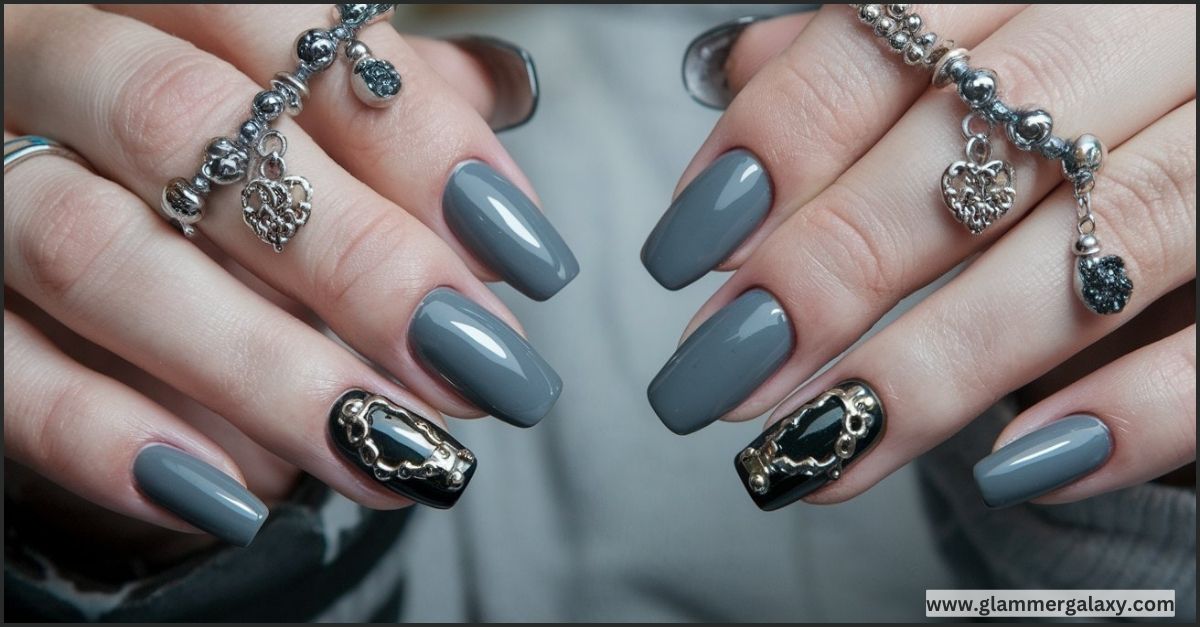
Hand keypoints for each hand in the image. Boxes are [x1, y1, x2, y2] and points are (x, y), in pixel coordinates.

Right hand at [3, 4, 574, 549]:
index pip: (296, 36)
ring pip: (97, 252)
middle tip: (478, 365)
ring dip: (263, 368)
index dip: (423, 144)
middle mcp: (48, 58)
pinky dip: (108, 437)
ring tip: (391, 451)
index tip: (525, 256)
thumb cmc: (203, 158)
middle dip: (354, 258)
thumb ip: (385, 92)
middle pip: (188, 129)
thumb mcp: (289, 102)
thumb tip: (506, 91)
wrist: (56, 193)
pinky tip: (238, 497)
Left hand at [645, 5, 1194, 509]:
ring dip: (936, 366)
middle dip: (829, 268)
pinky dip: (1131, 411)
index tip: (687, 251)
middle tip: (722, 370)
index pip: (885, 40)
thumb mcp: (981, 35)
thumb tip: (738, 85)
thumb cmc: (1083, 86)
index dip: (776, 145)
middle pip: (975, 147)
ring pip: (1092, 250)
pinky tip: (1012, 470)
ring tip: (819, 446)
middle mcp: (1154, 28)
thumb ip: (870, 56)